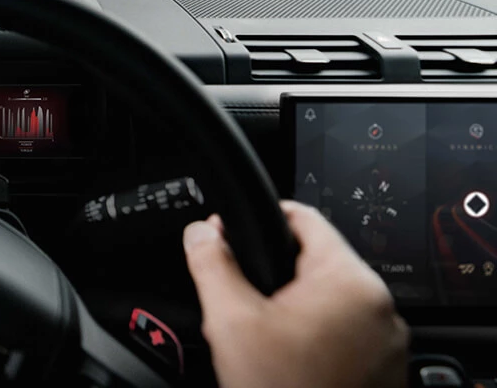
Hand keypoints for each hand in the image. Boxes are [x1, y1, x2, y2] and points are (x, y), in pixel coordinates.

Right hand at [183, 201, 408, 387]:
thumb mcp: (230, 322)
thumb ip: (211, 264)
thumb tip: (201, 231)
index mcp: (349, 281)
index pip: (304, 217)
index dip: (261, 218)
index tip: (234, 231)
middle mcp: (381, 306)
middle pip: (316, 263)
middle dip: (274, 276)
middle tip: (241, 303)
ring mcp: (389, 342)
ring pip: (330, 303)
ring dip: (295, 310)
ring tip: (263, 341)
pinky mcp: (387, 371)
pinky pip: (347, 336)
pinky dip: (317, 340)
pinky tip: (288, 365)